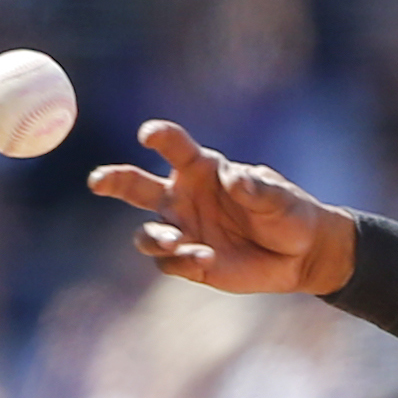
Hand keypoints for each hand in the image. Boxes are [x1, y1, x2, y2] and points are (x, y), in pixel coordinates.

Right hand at [86, 122, 355, 295]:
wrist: (299, 254)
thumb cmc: (287, 213)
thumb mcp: (279, 197)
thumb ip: (256, 188)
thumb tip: (234, 180)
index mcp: (201, 169)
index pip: (173, 147)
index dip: (160, 138)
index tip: (149, 135)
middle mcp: (183, 197)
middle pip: (136, 186)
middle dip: (114, 180)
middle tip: (97, 181)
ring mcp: (183, 230)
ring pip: (147, 233)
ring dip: (154, 236)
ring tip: (176, 240)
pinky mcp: (190, 262)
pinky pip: (170, 263)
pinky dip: (182, 261)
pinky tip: (205, 259)